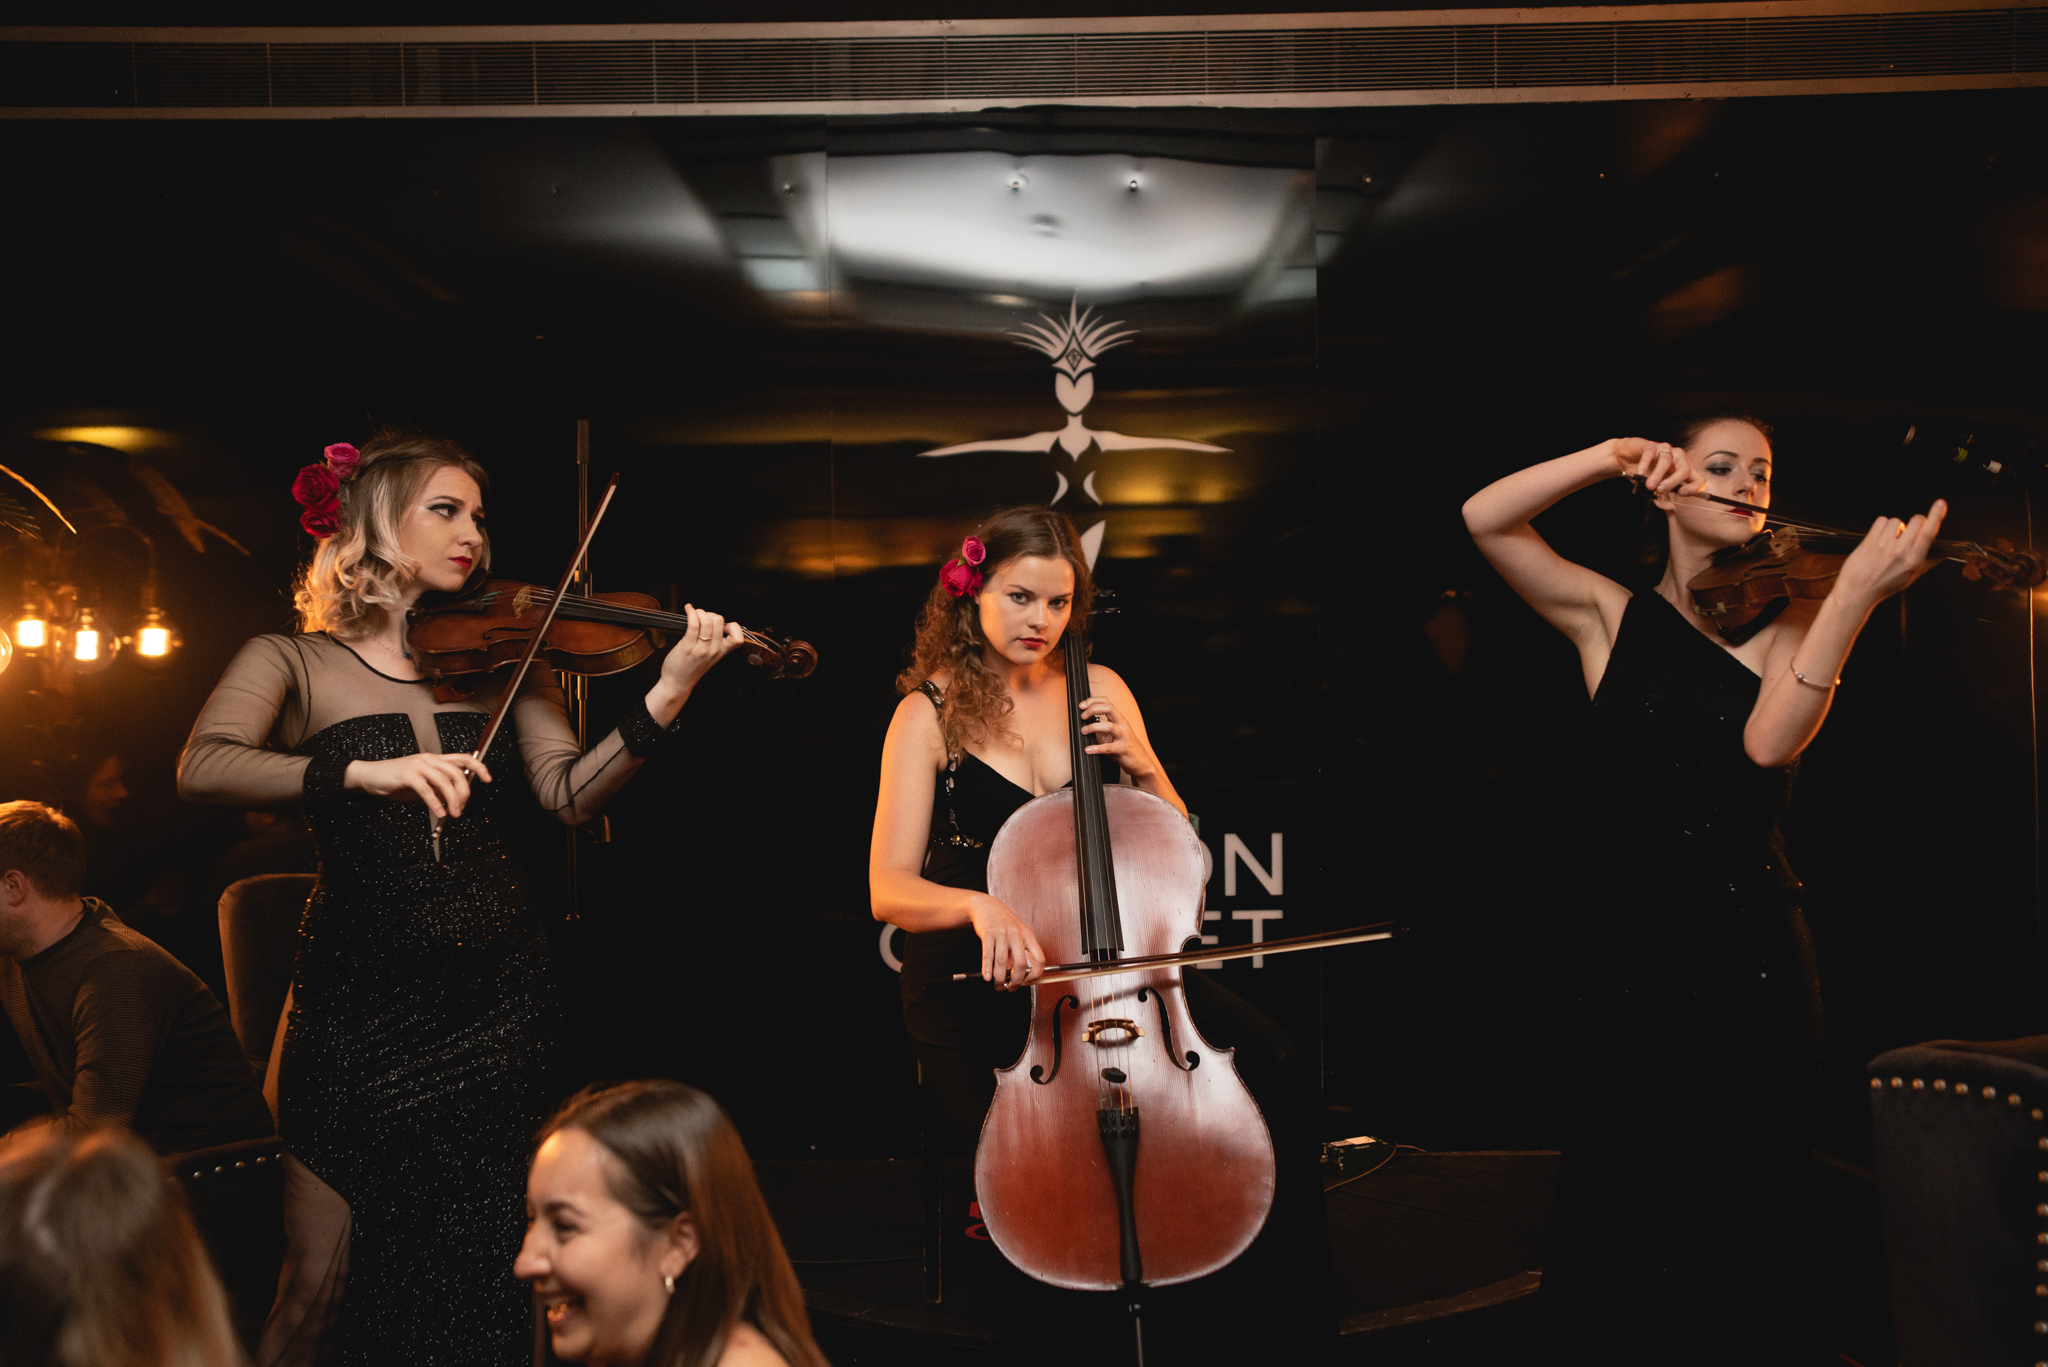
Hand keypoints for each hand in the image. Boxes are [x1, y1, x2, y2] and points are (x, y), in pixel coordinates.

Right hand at [344, 752, 493, 818]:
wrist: (370, 776)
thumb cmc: (395, 781)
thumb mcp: (421, 785)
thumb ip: (437, 789)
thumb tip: (454, 800)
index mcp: (434, 759)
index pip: (463, 758)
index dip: (478, 767)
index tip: (487, 779)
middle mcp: (429, 759)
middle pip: (457, 772)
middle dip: (464, 792)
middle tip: (462, 808)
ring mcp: (418, 765)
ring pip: (444, 781)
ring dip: (451, 800)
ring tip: (453, 814)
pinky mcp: (407, 775)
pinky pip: (426, 789)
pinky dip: (434, 802)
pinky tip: (438, 812)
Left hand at [657, 605, 746, 698]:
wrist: (677, 683)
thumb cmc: (690, 669)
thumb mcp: (710, 657)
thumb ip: (715, 642)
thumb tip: (713, 622)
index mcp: (721, 652)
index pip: (737, 637)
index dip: (732, 626)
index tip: (723, 625)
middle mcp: (713, 650)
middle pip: (719, 621)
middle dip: (710, 614)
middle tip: (703, 617)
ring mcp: (701, 649)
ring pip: (707, 621)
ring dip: (699, 612)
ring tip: (694, 613)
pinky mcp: (687, 646)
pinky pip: (693, 624)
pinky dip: (691, 613)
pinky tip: (688, 610)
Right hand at [968, 895, 1046, 990]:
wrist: (986, 905)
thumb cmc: (1003, 921)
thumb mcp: (1017, 934)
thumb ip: (1018, 953)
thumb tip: (1016, 974)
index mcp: (1028, 935)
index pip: (1039, 958)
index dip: (1036, 974)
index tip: (1029, 981)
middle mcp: (1016, 934)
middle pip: (1021, 964)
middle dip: (1016, 980)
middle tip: (1011, 987)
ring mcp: (1002, 934)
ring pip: (1003, 962)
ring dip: (1000, 978)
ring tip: (998, 985)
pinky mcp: (988, 934)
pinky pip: (988, 955)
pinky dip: (987, 969)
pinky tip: (987, 976)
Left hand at [1078, 695, 1158, 782]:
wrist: (1141, 761)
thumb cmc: (1124, 746)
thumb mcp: (1112, 734)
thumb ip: (1100, 728)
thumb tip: (1083, 723)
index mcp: (1119, 719)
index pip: (1106, 702)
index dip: (1092, 701)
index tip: (1081, 706)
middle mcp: (1122, 724)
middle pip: (1109, 708)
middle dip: (1093, 709)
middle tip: (1082, 716)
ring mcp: (1123, 736)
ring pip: (1109, 726)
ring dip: (1093, 727)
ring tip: (1084, 731)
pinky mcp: (1122, 749)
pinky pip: (1108, 747)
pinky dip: (1096, 748)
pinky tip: (1088, 750)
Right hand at [1611, 438, 1702, 498]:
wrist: (1624, 459)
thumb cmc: (1643, 474)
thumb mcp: (1654, 488)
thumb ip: (1663, 496)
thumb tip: (1670, 506)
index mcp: (1682, 471)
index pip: (1697, 479)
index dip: (1694, 487)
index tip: (1681, 494)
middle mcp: (1677, 459)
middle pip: (1685, 469)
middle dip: (1674, 481)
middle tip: (1661, 490)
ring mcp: (1665, 450)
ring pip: (1666, 461)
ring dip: (1658, 474)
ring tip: (1649, 485)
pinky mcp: (1650, 444)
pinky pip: (1650, 452)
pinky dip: (1645, 463)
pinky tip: (1640, 472)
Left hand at [1832, 501, 1946, 608]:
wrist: (1857, 592)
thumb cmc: (1883, 585)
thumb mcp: (1910, 577)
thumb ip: (1928, 563)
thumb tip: (1944, 553)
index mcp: (1913, 560)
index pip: (1929, 534)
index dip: (1936, 516)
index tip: (1941, 504)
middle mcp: (1900, 552)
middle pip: (1916, 521)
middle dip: (1915, 522)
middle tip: (1907, 533)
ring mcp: (1884, 546)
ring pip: (1897, 520)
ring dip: (1895, 527)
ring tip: (1889, 540)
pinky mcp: (1870, 541)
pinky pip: (1881, 521)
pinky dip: (1881, 526)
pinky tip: (1879, 537)